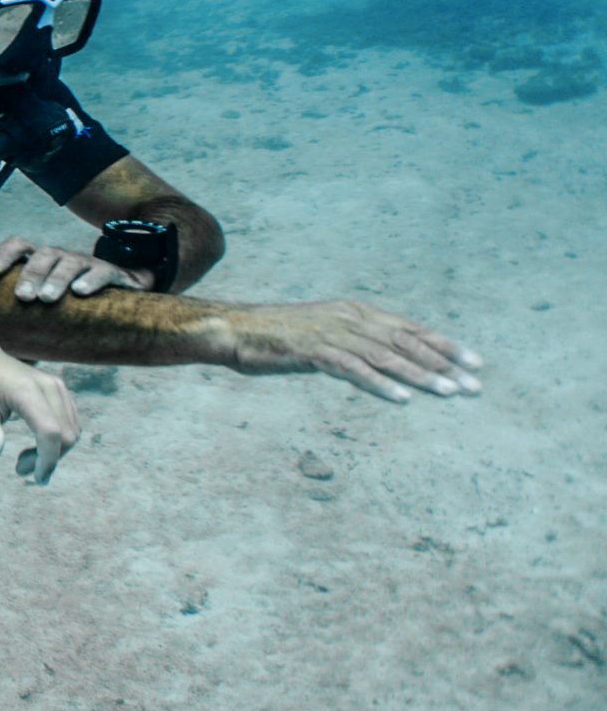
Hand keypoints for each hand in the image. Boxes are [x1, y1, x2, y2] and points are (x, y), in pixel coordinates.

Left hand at [0, 236, 150, 300]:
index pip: (19, 246)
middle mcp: (61, 258)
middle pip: (43, 255)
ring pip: (69, 263)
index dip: (3, 254)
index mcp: (41, 262)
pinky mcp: (110, 273)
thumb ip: (20, 319)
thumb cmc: (70, 306)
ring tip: (46, 298)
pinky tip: (79, 292)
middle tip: (22, 297)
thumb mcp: (44, 308)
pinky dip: (90, 280)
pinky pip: (101, 272)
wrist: (122, 297)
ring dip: (55, 279)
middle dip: (30, 274)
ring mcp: (85, 264)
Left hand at [0, 349, 80, 484]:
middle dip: (48, 459)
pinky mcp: (59, 390)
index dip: (48, 459)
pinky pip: (70, 423)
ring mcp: (56, 387)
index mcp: (26, 391)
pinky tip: (35, 447)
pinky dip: (57, 441)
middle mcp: (48, 386)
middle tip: (19, 469)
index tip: (36, 478)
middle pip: (66, 435)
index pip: (50, 431)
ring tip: (23, 459)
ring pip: (72, 431)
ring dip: (53, 452)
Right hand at [223, 301, 483, 402]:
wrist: (236, 331)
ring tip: (449, 393)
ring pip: (387, 356)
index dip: (445, 345)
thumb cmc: (278, 337)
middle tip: (475, 386)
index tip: (475, 363)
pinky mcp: (313, 351)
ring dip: (421, 376)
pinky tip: (402, 398)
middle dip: (444, 364)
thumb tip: (384, 361)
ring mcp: (332, 334)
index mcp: (357, 312)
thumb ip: (356, 344)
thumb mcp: (325, 334)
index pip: (411, 329)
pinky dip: (380, 384)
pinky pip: (354, 369)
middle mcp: (351, 318)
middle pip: (406, 342)